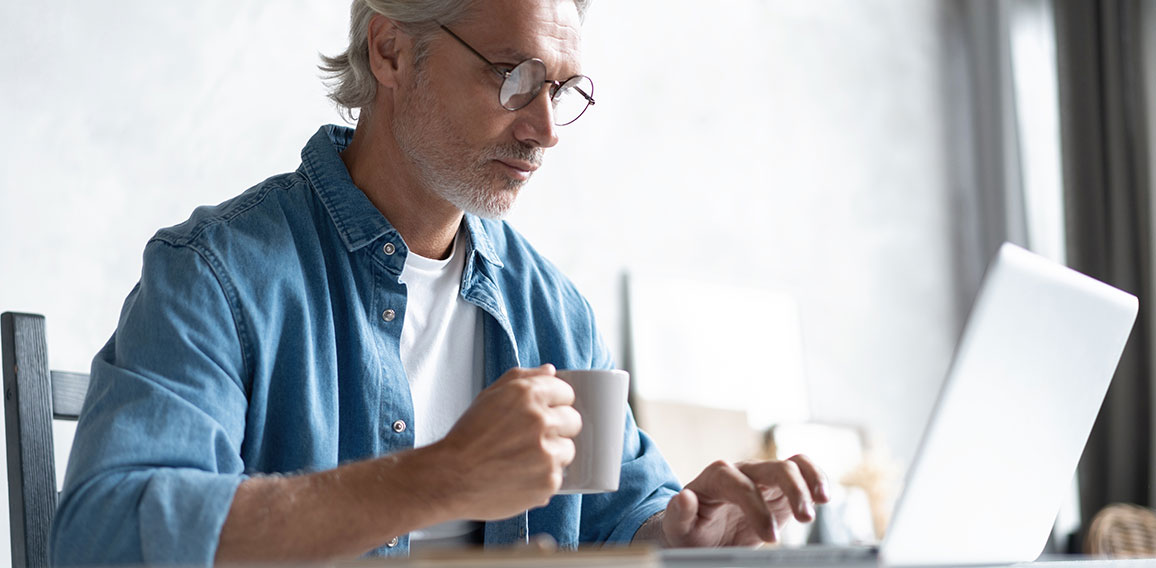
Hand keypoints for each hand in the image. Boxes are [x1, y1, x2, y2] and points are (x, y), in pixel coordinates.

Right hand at [435, 364, 581, 520]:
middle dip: (557, 428)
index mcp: (528, 394)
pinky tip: (520, 476)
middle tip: (532, 439)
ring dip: (552, 454)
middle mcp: (541, 421)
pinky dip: (543, 478)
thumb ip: (522, 378)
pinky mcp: (549, 481)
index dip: (555, 404)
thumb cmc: (467, 437)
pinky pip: (559, 476)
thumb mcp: (489, 396)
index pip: (566, 393)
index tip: (543, 414)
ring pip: (568, 450)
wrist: (450, 477)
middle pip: (573, 420)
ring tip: (523, 460)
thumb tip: (550, 370)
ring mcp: (547, 452)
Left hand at [661, 455, 828, 546]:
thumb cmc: (690, 530)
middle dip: (792, 490)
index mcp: (716, 478)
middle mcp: (742, 472)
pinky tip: (824, 497)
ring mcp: (763, 478)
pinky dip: (816, 479)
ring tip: (821, 502)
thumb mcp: (678, 528)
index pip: (739, 483)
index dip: (757, 507)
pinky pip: (803, 473)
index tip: (769, 537)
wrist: (703, 534)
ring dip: (810, 479)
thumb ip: (679, 513)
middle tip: (804, 519)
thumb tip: (684, 497)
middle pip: (772, 467)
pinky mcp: (780, 489)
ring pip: (792, 464)